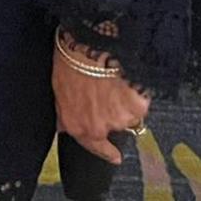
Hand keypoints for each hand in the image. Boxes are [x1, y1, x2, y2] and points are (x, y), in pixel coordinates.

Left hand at [52, 37, 149, 165]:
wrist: (91, 43)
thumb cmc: (71, 59)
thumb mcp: (59, 88)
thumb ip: (66, 111)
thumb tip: (65, 125)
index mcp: (76, 124)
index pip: (93, 147)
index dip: (105, 152)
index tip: (115, 157)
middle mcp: (98, 127)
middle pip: (114, 126)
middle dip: (114, 111)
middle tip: (110, 89)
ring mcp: (119, 119)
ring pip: (130, 114)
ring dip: (125, 100)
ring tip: (115, 76)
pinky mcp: (137, 108)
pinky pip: (141, 102)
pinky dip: (137, 91)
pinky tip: (127, 75)